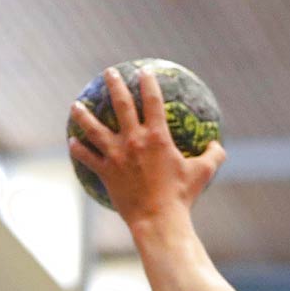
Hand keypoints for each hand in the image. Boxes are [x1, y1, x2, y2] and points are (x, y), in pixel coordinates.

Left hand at [67, 66, 225, 224]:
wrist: (158, 219)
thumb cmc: (182, 196)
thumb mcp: (203, 174)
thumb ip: (213, 156)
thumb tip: (217, 145)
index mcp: (157, 137)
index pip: (152, 101)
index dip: (149, 83)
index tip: (144, 71)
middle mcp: (133, 140)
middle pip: (120, 104)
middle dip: (114, 84)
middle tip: (109, 73)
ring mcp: (116, 155)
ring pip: (93, 128)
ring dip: (83, 114)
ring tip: (76, 105)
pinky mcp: (105, 171)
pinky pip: (87, 157)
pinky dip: (79, 149)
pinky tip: (72, 142)